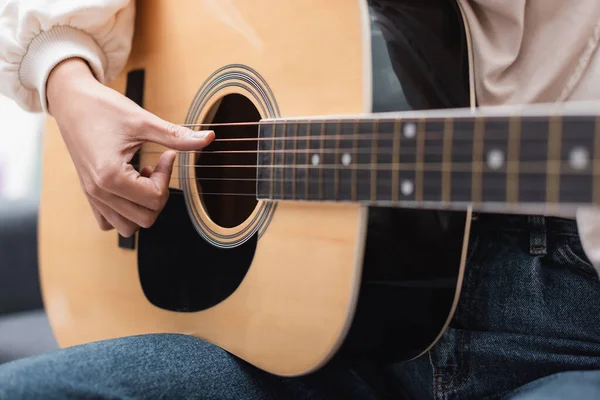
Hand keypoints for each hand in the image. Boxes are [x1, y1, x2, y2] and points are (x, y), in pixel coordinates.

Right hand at [47, 58, 213, 236]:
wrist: (71, 100)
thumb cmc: (103, 108)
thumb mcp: (144, 121)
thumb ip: (177, 137)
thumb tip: (209, 138)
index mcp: (110, 176)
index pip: (154, 199)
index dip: (167, 177)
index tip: (167, 156)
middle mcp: (98, 192)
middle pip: (145, 219)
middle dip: (159, 195)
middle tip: (157, 168)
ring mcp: (92, 196)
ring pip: (128, 228)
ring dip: (143, 208)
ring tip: (142, 180)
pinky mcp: (90, 194)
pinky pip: (110, 222)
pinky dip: (125, 213)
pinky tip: (129, 187)